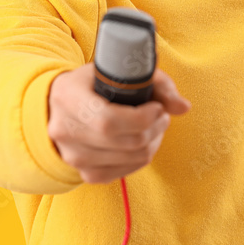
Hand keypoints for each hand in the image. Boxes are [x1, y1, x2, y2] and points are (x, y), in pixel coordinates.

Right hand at [46, 62, 190, 184]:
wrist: (60, 105)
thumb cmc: (94, 84)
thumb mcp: (120, 71)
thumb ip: (156, 83)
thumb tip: (184, 107)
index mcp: (68, 97)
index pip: (108, 121)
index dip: (141, 119)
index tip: (157, 108)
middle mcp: (64, 130)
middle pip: (122, 142)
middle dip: (153, 130)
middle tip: (162, 116)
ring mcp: (72, 155)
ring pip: (127, 158)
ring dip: (152, 144)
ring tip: (155, 128)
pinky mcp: (84, 173)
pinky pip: (123, 172)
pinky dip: (141, 158)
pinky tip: (144, 143)